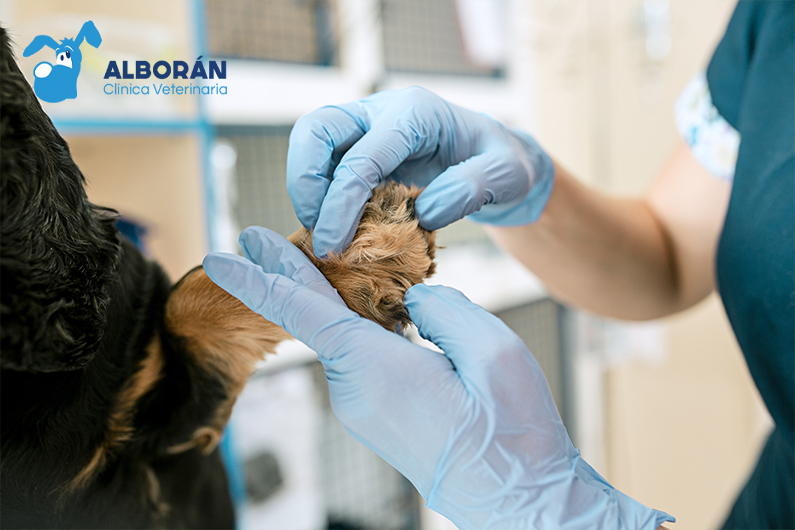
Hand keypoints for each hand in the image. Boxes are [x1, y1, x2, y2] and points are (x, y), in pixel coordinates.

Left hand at [203, 227, 673, 529]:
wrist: (517, 500)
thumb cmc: (510, 432)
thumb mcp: (491, 350)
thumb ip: (444, 308)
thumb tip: (414, 303)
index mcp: (374, 367)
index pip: (302, 310)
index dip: (260, 278)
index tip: (221, 256)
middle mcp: (354, 391)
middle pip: (317, 318)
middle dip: (290, 276)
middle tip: (256, 239)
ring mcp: (362, 410)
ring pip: (342, 339)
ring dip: (336, 303)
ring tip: (335, 267)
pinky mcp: (377, 419)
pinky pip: (358, 360)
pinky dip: (357, 329)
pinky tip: (380, 317)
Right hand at [287, 86, 554, 256]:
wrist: (498, 161)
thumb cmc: (505, 164)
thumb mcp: (507, 176)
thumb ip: (470, 189)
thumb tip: (423, 214)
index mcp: (415, 114)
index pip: (360, 156)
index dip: (340, 203)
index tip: (334, 247)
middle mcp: (382, 112)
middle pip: (315, 130)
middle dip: (305, 183)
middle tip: (318, 233)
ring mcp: (367, 127)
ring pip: (311, 144)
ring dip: (306, 190)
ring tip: (324, 234)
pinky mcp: (360, 149)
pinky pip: (324, 165)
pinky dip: (320, 197)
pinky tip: (336, 229)